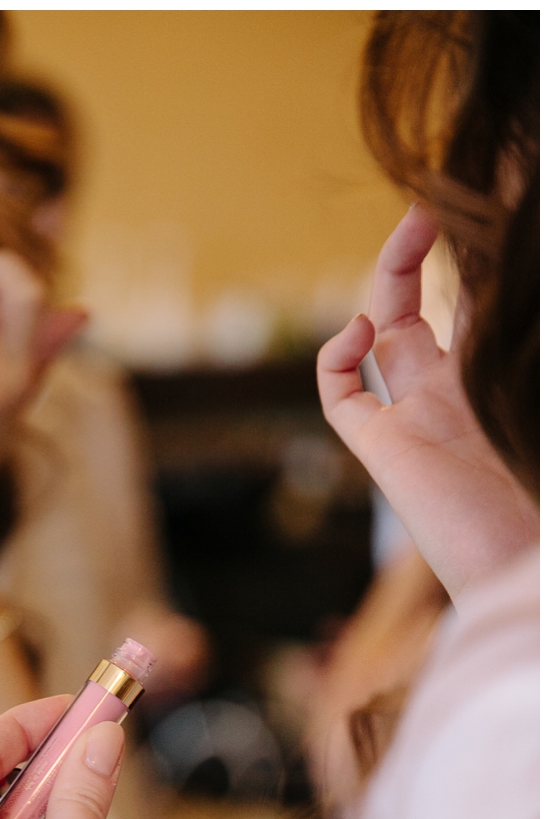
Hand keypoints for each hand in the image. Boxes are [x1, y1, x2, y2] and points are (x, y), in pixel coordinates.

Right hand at [317, 204, 536, 600]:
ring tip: (407, 236)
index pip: (471, 303)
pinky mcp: (380, 448)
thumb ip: (520, 341)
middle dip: (412, 257)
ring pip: (382, 339)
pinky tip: (355, 335)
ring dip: (385, 286)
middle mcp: (450, 394)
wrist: (521, 564)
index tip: (467, 208)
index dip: (462, 258)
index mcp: (493, 381)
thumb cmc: (536, 496)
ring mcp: (412, 419)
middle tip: (422, 207)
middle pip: (417, 310)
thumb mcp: (528, 394)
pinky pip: (341, 395)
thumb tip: (526, 264)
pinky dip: (336, 359)